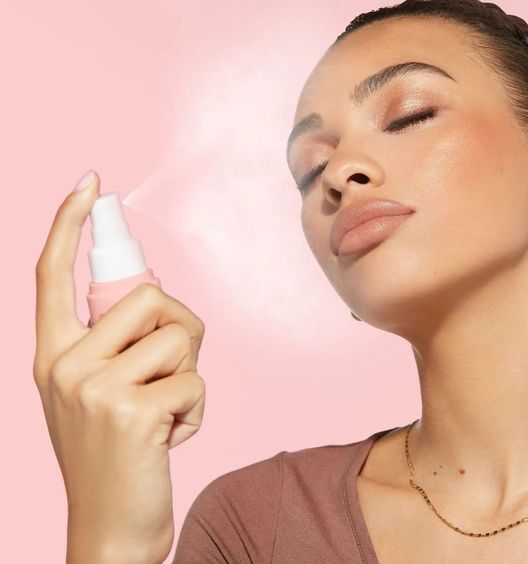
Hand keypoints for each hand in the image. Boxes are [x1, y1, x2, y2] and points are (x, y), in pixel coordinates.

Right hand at [33, 171, 205, 562]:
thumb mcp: (95, 392)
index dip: (68, 223)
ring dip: (189, 372)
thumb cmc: (114, 451)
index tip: (90, 185)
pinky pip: (195, 381)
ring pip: (179, 336)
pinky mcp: (132, 413)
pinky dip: (197, 409)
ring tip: (165, 409)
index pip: (51, 273)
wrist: (109, 528)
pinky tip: (170, 437)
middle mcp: (64, 365)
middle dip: (179, 326)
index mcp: (52, 355)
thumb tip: (157, 299)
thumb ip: (114, 344)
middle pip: (147, 296)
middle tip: (172, 367)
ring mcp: (95, 389)